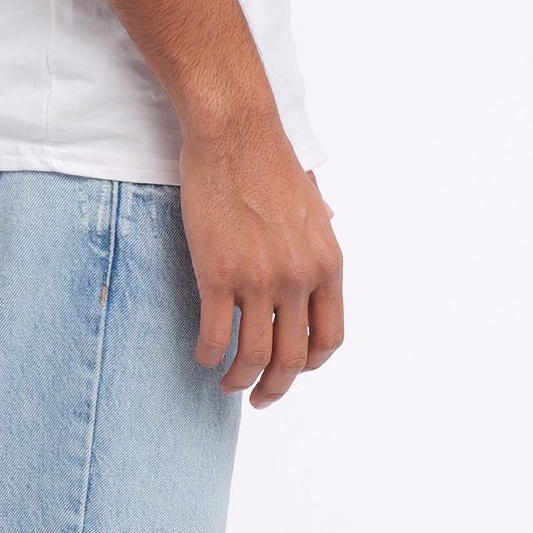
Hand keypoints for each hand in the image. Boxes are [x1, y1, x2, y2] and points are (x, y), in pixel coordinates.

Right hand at [179, 118, 343, 408]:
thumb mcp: (313, 200)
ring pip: (252, 356)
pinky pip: (214, 335)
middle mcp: (299, 278)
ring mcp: (259, 279)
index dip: (310, 365)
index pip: (329, 339)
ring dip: (239, 380)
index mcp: (327, 264)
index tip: (292, 370)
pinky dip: (208, 355)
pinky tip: (202, 356)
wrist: (234, 133)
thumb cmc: (269, 160)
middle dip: (275, 388)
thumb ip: (320, 227)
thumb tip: (330, 221)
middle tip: (259, 399)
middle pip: (292, 358)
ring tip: (228, 385)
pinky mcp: (217, 274)